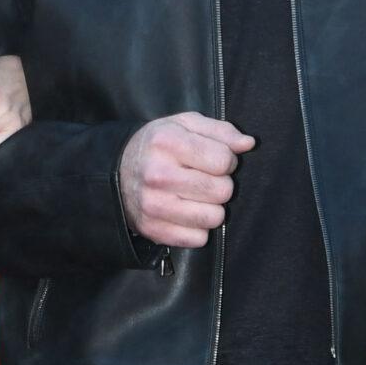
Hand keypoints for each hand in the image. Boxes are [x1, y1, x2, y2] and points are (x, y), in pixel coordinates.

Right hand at [118, 112, 253, 248]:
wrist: (116, 174)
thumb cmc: (159, 146)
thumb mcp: (185, 125)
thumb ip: (221, 131)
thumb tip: (249, 144)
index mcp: (167, 142)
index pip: (224, 160)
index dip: (227, 160)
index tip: (214, 161)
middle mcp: (158, 175)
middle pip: (222, 190)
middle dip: (221, 185)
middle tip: (204, 180)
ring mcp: (154, 205)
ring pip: (214, 217)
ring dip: (212, 208)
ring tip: (197, 197)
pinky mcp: (154, 230)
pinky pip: (199, 238)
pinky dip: (198, 228)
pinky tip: (186, 213)